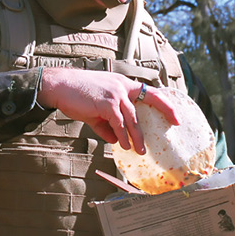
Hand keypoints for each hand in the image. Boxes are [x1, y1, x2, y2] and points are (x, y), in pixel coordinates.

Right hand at [38, 67, 177, 152]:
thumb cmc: (77, 96)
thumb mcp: (96, 110)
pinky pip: (118, 124)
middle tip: (175, 124)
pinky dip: (122, 136)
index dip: (164, 102)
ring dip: (137, 137)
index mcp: (123, 84)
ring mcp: (115, 93)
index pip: (149, 91)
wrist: (59, 86)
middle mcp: (122, 86)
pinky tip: (123, 146)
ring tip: (141, 151)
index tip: (175, 114)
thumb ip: (107, 125)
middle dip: (165, 111)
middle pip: (150, 99)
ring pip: (133, 118)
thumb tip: (116, 140)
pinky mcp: (106, 103)